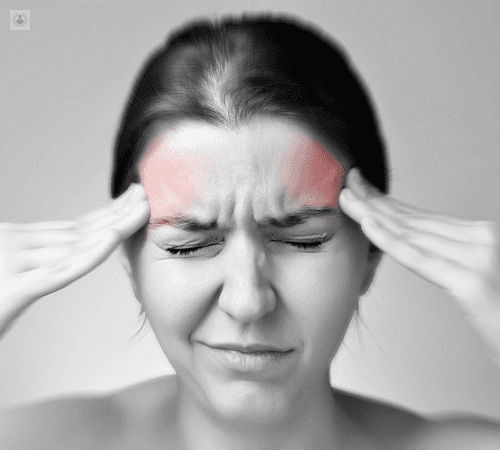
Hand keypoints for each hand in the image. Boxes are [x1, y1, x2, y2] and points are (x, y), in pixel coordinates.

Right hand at [0, 184, 149, 337]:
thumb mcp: (7, 279)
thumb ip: (30, 266)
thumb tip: (52, 258)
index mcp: (11, 242)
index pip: (70, 227)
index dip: (104, 214)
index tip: (130, 201)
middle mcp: (12, 246)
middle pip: (78, 229)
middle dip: (116, 213)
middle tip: (147, 197)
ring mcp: (10, 264)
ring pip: (74, 244)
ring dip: (113, 226)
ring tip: (143, 209)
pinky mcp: (11, 291)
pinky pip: (58, 271)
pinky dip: (87, 256)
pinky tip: (111, 242)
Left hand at [339, 167, 499, 363]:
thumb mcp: (475, 277)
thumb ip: (449, 259)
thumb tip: (418, 248)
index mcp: (478, 236)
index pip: (421, 217)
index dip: (388, 203)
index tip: (362, 190)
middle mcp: (480, 239)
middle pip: (413, 220)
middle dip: (375, 202)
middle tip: (348, 185)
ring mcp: (477, 258)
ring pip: (411, 233)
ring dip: (372, 213)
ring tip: (346, 199)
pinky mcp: (471, 282)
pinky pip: (420, 258)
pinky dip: (390, 240)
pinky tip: (367, 224)